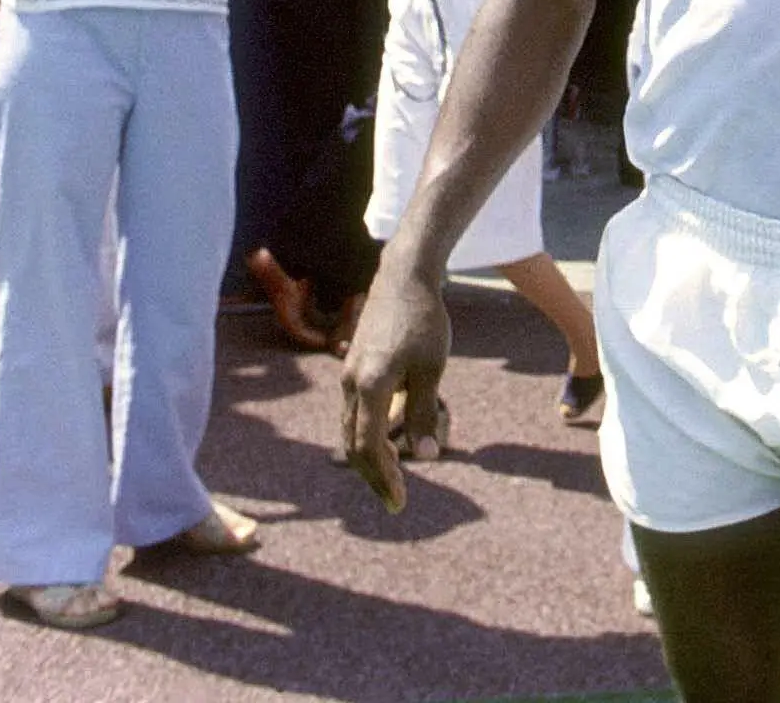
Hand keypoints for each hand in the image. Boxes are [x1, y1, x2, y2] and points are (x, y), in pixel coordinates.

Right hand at [340, 260, 452, 513]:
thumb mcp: (431, 369)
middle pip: (353, 444)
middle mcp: (351, 384)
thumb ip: (423, 412)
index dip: (382, 478)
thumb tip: (426, 456)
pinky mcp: (353, 367)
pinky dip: (366, 434)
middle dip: (373, 475)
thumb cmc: (424, 320)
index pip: (368, 447)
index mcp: (371, 386)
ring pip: (350, 429)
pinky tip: (386, 441)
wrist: (403, 277)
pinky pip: (353, 412)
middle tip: (396, 499)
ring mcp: (348, 375)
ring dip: (368, 456)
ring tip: (393, 475)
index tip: (399, 502)